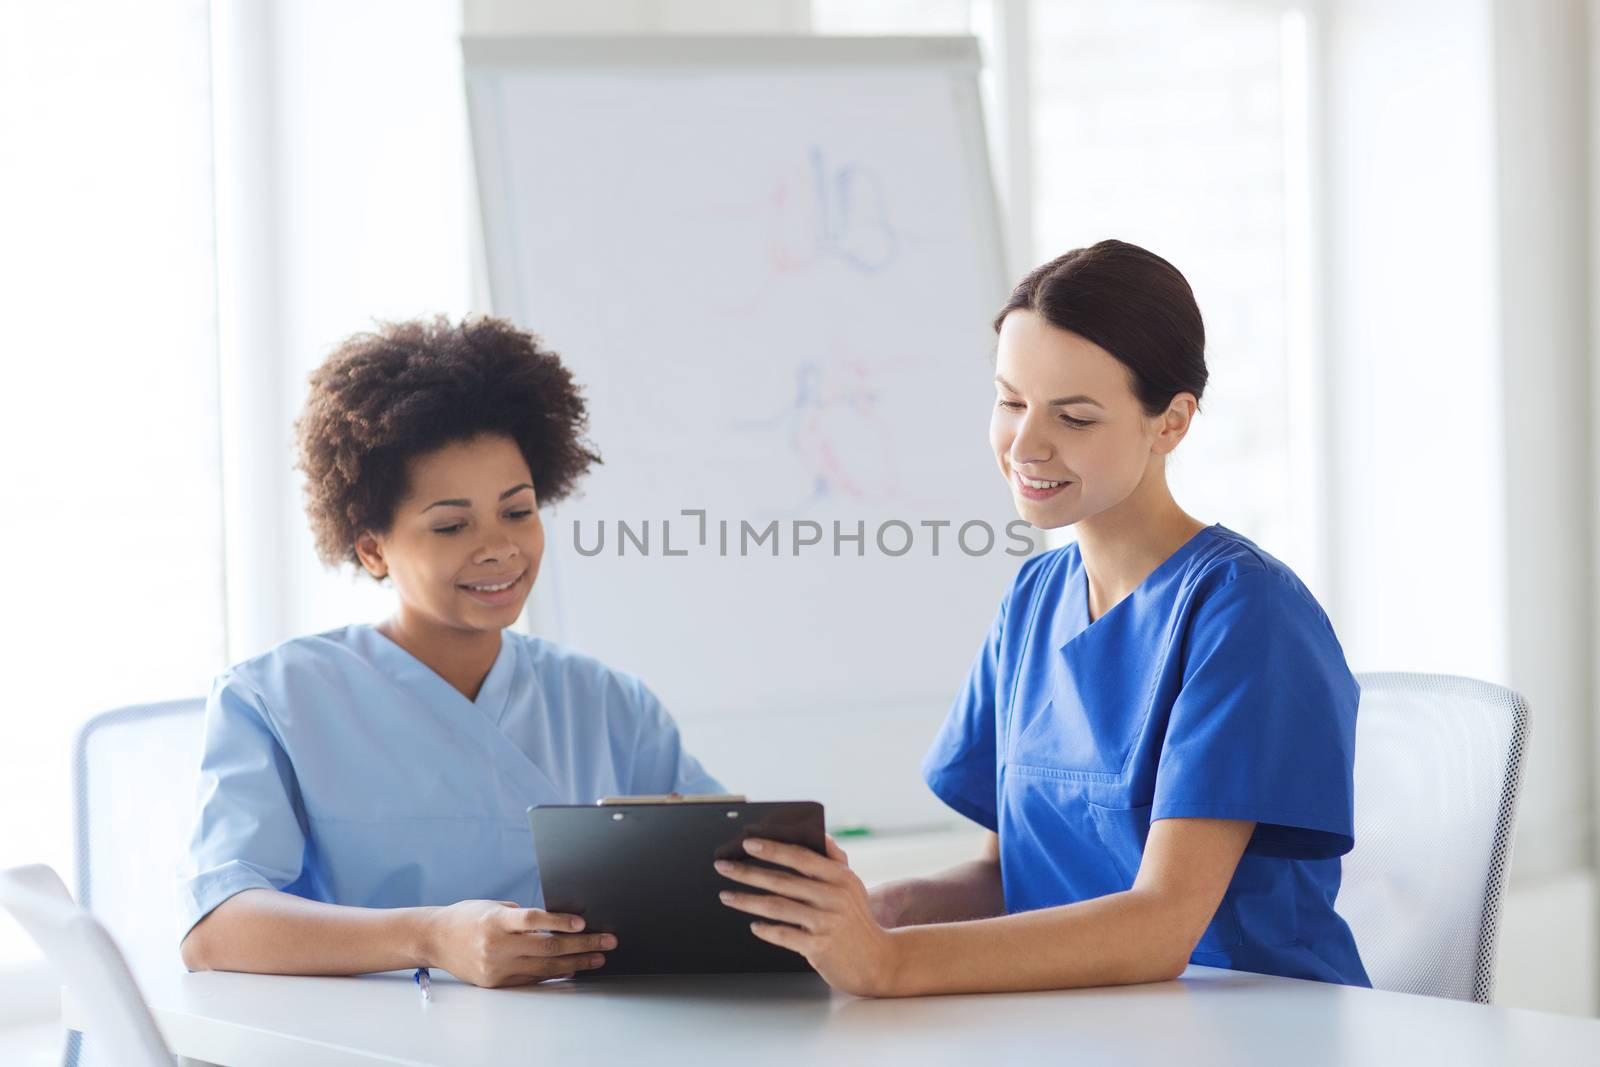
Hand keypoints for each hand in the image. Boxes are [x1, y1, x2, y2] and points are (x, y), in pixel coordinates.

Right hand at [421, 900, 614, 987]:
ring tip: (598, 958)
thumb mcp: (494, 907)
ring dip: (576, 963)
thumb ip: (522, 917)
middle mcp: (496, 945)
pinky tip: (573, 970)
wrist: (435, 939)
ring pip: (544, 968)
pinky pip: (531, 980)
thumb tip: (560, 922)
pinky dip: (554, 975)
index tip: (584, 923)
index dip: (560, 921)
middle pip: (547, 947)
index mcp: (495, 920)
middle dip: (582, 945)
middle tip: (607, 942)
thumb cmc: (468, 917)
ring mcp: (496, 967)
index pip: (534, 920)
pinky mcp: (496, 983)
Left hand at [715, 836, 901, 996]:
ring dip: (747, 900)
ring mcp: (825, 923)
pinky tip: (754, 925)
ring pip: (777, 907)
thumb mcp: (852, 885)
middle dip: (748, 872)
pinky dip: (766, 929)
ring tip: (726, 896)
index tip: (747, 843)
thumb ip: (834, 860)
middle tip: (723, 866)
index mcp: (840, 877)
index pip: (801, 856)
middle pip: (782, 881)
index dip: (773, 849)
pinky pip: (784, 934)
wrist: (878, 961)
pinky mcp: (819, 947)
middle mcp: (833, 897)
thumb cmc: (856, 920)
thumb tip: (818, 834)